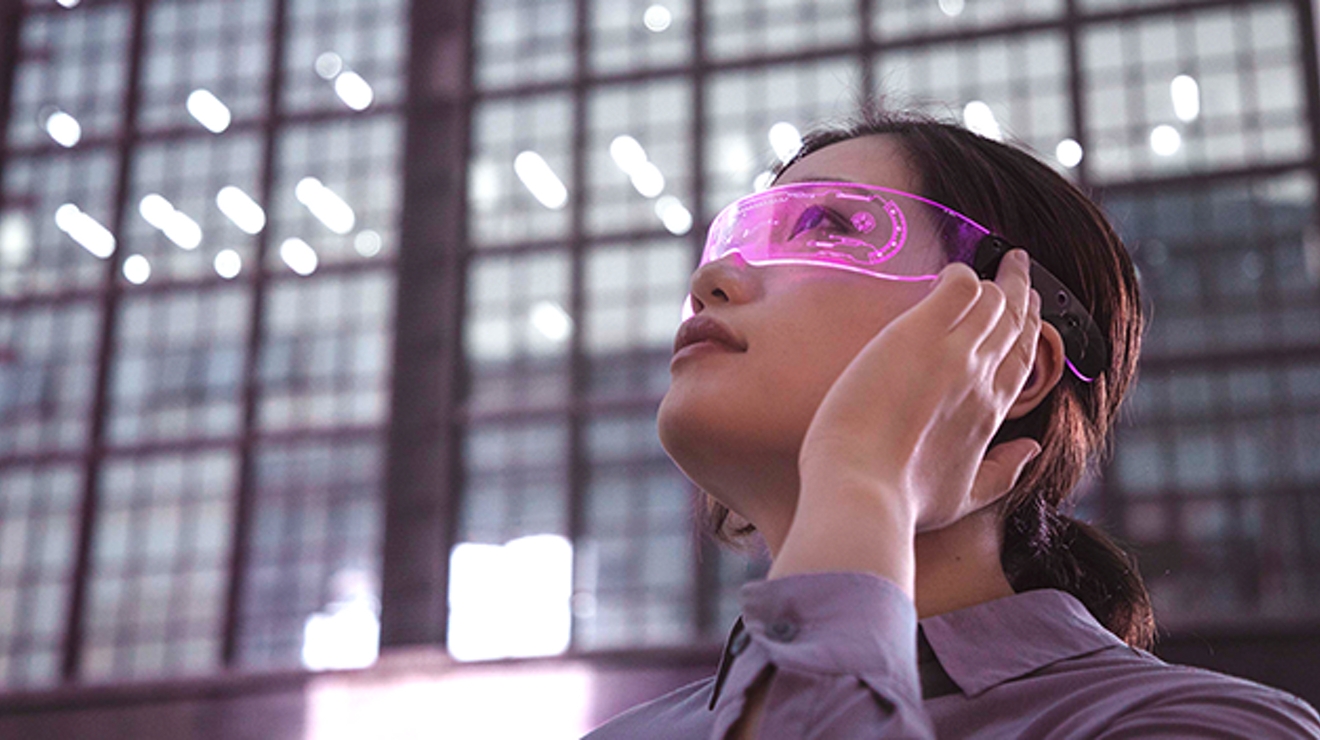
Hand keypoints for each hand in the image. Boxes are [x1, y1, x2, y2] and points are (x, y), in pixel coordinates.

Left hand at [796, 249, 1042, 533]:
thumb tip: (1031, 451)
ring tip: (994, 262)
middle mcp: (982, 378)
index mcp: (991, 413)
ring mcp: (955, 353)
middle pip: (1014, 322)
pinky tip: (951, 273)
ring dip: (995, 279)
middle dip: (1020, 291)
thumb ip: (1002, 473)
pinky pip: (958, 286)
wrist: (860, 489)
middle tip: (1019, 268)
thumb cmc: (901, 500)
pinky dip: (960, 274)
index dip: (1029, 327)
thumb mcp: (964, 497)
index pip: (1022, 357)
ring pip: (993, 300)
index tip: (1028, 306)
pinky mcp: (919, 333)